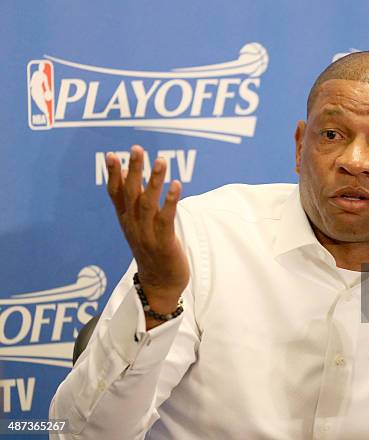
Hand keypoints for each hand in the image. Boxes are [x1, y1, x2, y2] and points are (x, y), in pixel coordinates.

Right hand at [106, 145, 189, 324]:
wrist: (159, 284)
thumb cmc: (151, 250)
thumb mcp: (137, 225)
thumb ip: (131, 201)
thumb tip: (126, 174)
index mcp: (125, 220)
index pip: (115, 193)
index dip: (113, 174)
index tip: (111, 154)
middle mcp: (133, 225)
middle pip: (131, 194)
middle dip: (134, 170)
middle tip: (137, 149)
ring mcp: (147, 234)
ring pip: (148, 203)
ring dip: (154, 181)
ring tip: (161, 160)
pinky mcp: (163, 243)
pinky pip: (166, 219)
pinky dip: (170, 201)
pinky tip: (176, 185)